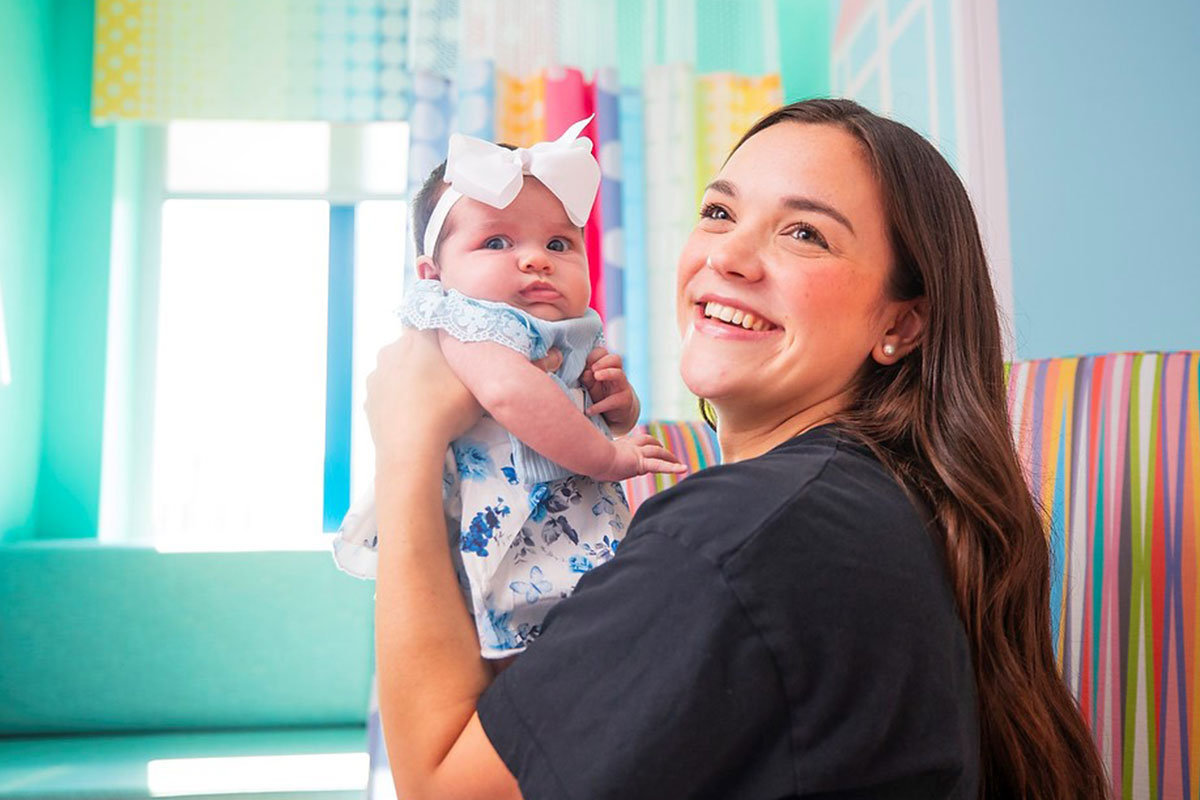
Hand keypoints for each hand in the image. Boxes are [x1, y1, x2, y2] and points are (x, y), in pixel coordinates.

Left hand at [365, 330, 482, 469]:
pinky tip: (412, 414)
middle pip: (412, 346)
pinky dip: (397, 398)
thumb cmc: (446, 411)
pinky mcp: (369, 399)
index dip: (442, 332)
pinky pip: (387, 391)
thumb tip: (470, 355)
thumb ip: (472, 364)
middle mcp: (391, 350)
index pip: (429, 321)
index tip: (452, 346)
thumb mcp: (474, 384)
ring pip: (397, 369)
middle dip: (426, 357)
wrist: (409, 450)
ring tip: (427, 401)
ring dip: (409, 378)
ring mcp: (376, 375)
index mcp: (417, 339)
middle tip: (444, 378)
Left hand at [581, 347, 638, 434]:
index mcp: (607, 367)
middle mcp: (616, 374)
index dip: (594, 356)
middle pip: (615, 358)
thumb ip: (587, 379)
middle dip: (603, 361)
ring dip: (607, 373)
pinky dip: (600, 406)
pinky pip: (613, 401)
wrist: (619, 414)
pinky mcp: (624, 401)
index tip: (585, 363)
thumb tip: (586, 373)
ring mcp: (622, 386)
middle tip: (592, 369)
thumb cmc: (602, 395)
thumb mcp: (592, 386)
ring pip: (619, 374)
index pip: (603, 353)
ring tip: (595, 377)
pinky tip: (589, 411)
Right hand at [595, 433, 687, 481]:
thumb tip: (577, 454)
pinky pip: (660, 465)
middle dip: (660, 448)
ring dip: (670, 457)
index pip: (637, 442)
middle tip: (669, 455)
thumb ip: (590, 454)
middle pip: (650, 443)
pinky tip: (683, 469)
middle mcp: (630, 447)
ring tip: (679, 464)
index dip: (645, 444)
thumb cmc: (588, 456)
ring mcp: (636, 454)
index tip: (649, 448)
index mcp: (621, 445)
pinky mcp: (640, 463)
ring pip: (658, 452)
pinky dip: (673, 467)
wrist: (591, 457)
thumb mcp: (591, 455)